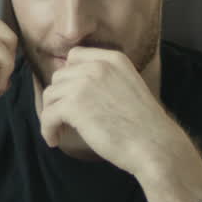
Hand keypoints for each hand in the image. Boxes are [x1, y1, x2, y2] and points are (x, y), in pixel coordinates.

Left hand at [37, 47, 192, 177]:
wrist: (154, 145)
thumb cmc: (142, 126)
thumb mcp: (127, 88)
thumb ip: (103, 80)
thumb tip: (69, 87)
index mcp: (113, 59)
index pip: (75, 56)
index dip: (68, 76)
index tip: (69, 96)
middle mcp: (97, 66)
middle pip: (59, 76)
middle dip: (58, 98)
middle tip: (64, 119)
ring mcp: (84, 83)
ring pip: (50, 95)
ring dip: (51, 115)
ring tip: (58, 131)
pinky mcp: (74, 105)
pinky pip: (47, 115)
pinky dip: (47, 129)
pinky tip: (54, 140)